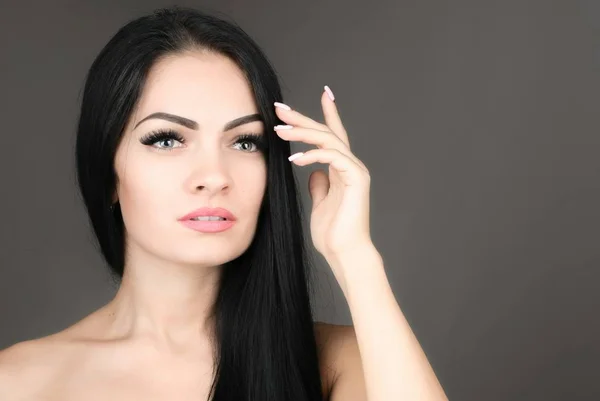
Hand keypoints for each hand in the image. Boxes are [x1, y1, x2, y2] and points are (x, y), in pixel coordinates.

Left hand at [274, 86, 373, 267]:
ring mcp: (355, 171)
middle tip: (279, 108)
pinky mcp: (356, 179)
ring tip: (280, 131)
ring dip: (302, 133)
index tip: (323, 92)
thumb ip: (319, 184)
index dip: (327, 114)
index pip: (333, 136)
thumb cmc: (333, 233)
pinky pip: (334, 157)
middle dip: (302, 118)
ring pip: (329, 140)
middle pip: (326, 132)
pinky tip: (295, 158)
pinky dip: (314, 154)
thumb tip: (314, 170)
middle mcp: (350, 166)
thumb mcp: (320, 203)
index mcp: (342, 169)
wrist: (345, 253)